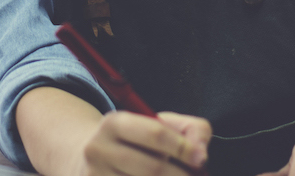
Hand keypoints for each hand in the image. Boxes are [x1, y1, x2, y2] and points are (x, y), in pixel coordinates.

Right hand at [82, 111, 210, 175]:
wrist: (92, 160)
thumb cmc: (136, 142)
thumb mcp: (159, 125)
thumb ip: (189, 129)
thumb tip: (201, 153)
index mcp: (114, 123)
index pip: (155, 134)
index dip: (184, 148)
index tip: (201, 160)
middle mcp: (98, 149)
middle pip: (153, 169)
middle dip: (181, 175)